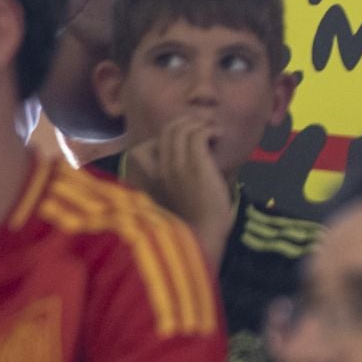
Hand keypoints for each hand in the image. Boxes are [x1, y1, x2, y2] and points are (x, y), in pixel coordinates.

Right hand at [123, 113, 236, 249]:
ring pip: (182, 129)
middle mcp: (157, 170)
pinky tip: (219, 136)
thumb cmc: (190, 223)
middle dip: (186, 124)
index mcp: (147, 180)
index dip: (164, 140)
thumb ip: (168, 181)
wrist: (202, 238)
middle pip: (166, 132)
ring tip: (213, 132)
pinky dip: (210, 130)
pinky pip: (199, 134)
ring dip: (200, 124)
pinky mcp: (196, 166)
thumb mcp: (168, 201)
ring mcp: (175, 166)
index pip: (142, 148)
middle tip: (203, 129)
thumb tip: (184, 160)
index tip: (182, 144)